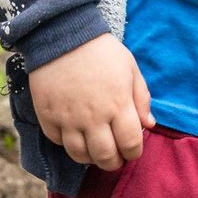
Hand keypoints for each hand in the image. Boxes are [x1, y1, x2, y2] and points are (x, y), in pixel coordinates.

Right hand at [29, 34, 154, 171]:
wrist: (62, 34)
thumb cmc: (101, 50)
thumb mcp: (130, 68)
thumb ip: (141, 98)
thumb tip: (149, 125)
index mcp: (118, 105)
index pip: (131, 144)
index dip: (134, 152)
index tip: (132, 149)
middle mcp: (94, 117)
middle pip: (105, 157)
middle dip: (113, 162)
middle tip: (114, 157)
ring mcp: (68, 118)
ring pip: (79, 155)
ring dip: (90, 158)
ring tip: (93, 150)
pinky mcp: (47, 115)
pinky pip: (57, 141)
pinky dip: (66, 142)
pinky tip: (73, 133)